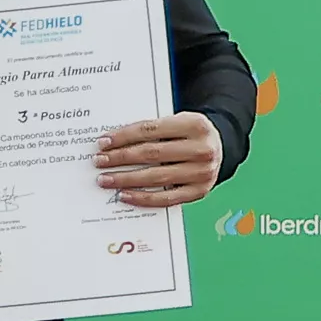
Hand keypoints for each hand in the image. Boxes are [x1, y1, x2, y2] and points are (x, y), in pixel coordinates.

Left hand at [94, 111, 222, 209]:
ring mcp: (203, 173)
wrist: (222, 147)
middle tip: (99, 161)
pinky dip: (142, 198)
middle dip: (120, 158)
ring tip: (105, 179)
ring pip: (156, 177)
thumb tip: (113, 143)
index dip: (123, 136)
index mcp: (195, 125)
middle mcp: (202, 149)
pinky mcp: (200, 191)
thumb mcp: (177, 122)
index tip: (102, 142)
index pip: (150, 130)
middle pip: (152, 154)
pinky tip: (123, 194)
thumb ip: (152, 129)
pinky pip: (166, 198)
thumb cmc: (188, 134)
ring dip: (126, 179)